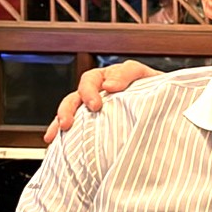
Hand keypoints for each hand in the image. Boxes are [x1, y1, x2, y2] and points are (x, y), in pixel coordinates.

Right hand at [42, 60, 157, 142]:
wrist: (159, 114)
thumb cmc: (158, 99)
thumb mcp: (156, 85)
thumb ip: (140, 80)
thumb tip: (111, 87)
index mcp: (122, 76)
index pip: (118, 71)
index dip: (115, 78)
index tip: (111, 88)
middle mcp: (104, 86)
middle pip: (88, 83)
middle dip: (86, 95)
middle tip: (92, 107)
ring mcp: (93, 103)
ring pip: (74, 101)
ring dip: (65, 112)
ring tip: (64, 126)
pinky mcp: (86, 120)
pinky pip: (69, 122)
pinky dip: (58, 129)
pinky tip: (52, 140)